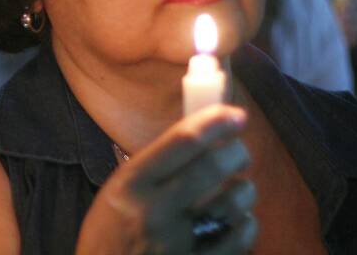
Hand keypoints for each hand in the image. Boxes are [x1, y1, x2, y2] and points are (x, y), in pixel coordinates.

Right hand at [76, 105, 256, 253]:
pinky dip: (246, 223)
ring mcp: (179, 245)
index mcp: (131, 186)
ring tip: (240, 186)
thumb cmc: (110, 235)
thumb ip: (154, 166)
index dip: (215, 122)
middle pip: (213, 167)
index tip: (235, 115)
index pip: (182, 142)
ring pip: (234, 203)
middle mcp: (155, 213)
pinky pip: (239, 238)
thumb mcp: (117, 192)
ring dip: (245, 188)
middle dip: (237, 152)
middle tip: (240, 150)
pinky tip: (239, 219)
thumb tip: (200, 135)